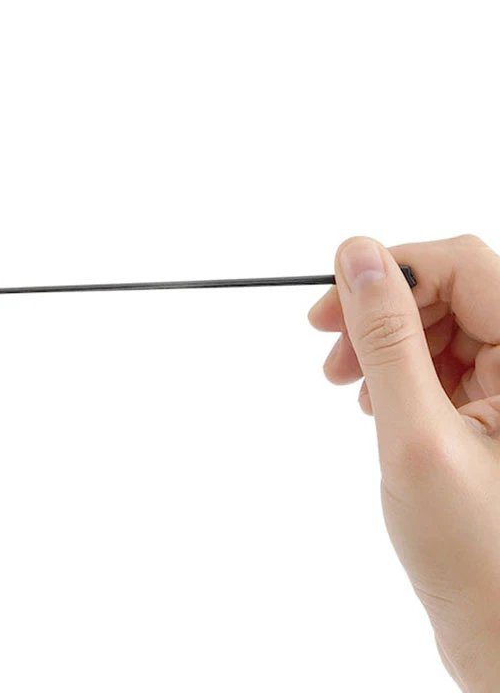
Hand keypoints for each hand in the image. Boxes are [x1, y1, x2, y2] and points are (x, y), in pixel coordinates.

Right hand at [309, 235, 499, 691]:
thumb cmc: (474, 553)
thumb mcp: (415, 434)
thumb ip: (386, 338)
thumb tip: (357, 256)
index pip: (462, 265)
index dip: (391, 273)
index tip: (327, 307)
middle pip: (449, 290)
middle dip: (380, 311)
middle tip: (328, 350)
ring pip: (441, 322)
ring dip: (383, 342)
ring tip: (346, 384)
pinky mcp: (496, 406)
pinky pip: (443, 359)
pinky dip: (399, 371)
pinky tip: (376, 403)